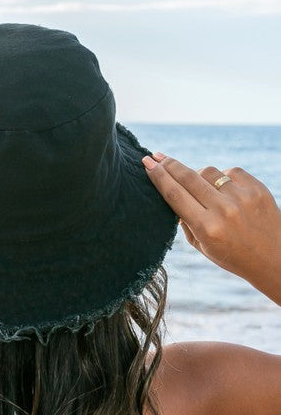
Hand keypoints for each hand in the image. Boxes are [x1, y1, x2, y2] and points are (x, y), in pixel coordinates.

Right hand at [142, 153, 280, 303]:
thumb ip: (185, 220)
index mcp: (207, 228)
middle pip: (188, 177)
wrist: (274, 258)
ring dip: (198, 175)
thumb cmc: (232, 255)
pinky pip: (230, 172)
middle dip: (168, 164)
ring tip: (199, 187)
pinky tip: (223, 190)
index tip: (146, 164)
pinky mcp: (257, 188)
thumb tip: (172, 190)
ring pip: (208, 171)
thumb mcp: (202, 246)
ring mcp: (242, 197)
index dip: (158, 176)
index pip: (174, 194)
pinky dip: (222, 178)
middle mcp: (224, 210)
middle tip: (155, 156)